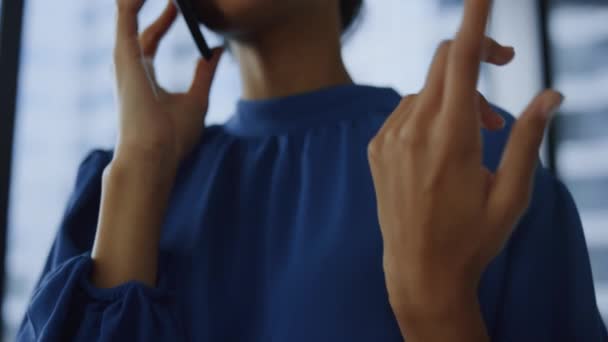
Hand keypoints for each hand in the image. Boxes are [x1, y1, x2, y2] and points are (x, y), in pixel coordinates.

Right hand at [113, 0, 221, 169]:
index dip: (165, 19)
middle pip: (140, 25)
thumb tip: (217, 51)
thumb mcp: (198, 98)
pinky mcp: (124, 57)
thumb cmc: (173, 138)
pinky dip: (133, 0)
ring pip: (126, 15)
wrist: (155, 156)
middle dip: (155, 5)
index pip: (153, 38)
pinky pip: (126, 16)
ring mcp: (125, 61)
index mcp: (146, 76)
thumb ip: (204, 73)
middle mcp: (131, 66)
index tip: (180, 5)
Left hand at [368, 0, 562, 338]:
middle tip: (498, 112)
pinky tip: (440, 150)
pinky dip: (428, 113)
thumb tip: (550, 93)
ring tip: (476, 141)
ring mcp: (389, 139)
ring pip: (426, 88)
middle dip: (477, 64)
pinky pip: (405, 109)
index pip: (463, 59)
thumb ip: (530, 139)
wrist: (418, 272)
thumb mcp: (513, 194)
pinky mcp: (376, 149)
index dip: (476, 18)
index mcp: (452, 140)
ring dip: (455, 99)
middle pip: (444, 63)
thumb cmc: (473, 239)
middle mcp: (414, 131)